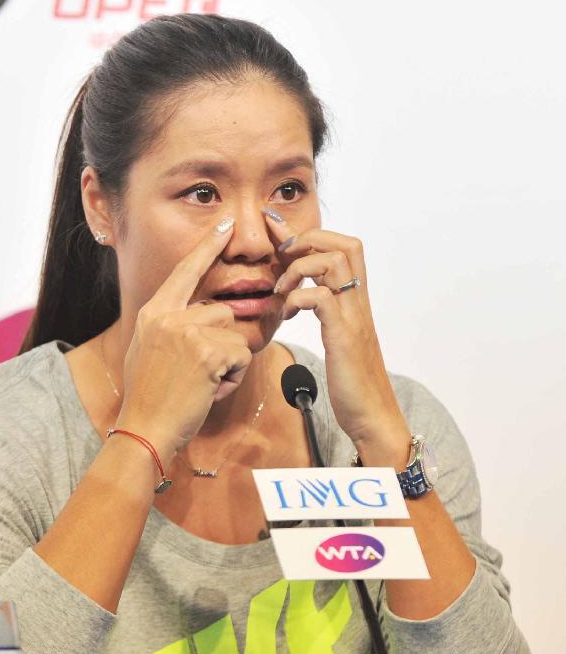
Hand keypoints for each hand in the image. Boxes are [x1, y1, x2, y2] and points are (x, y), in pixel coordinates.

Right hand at [114, 216, 253, 465]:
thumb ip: (170, 327)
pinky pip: (240, 355)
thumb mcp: (149, 350)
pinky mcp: (207, 351)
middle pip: (220, 309)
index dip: (207, 247)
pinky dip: (232, 377)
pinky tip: (209, 391)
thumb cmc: (150, 396)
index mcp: (153, 312)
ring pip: (233, 332)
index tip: (224, 224)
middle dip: (222, 341)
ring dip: (228, 361)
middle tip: (200, 374)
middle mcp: (167, 315)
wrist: (144, 429)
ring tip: (203, 383)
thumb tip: (199, 316)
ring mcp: (186, 331)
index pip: (185, 271)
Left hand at [265, 214, 410, 464]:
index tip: (281, 238)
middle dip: (308, 239)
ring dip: (300, 267)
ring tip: (282, 289)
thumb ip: (327, 313)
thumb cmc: (352, 383)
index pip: (347, 247)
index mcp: (356, 301)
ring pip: (334, 262)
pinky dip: (298, 298)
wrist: (372, 418)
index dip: (313, 235)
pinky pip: (321, 298)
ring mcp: (353, 318)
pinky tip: (288, 315)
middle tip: (283, 259)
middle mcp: (359, 303)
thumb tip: (303, 298)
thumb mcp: (338, 338)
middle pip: (345, 243)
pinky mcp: (343, 337)